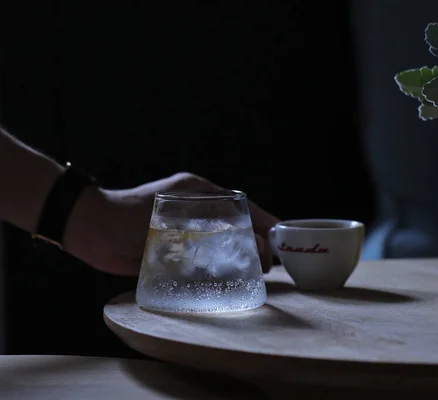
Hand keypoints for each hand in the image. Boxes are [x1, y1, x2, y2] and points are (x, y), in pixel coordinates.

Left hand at [62, 173, 278, 275]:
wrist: (91, 229)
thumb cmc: (129, 212)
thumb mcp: (173, 209)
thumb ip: (205, 216)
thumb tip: (240, 234)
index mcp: (200, 192)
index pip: (242, 204)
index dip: (263, 220)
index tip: (280, 236)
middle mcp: (196, 210)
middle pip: (236, 224)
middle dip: (255, 242)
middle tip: (266, 264)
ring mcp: (186, 229)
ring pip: (223, 241)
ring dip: (239, 255)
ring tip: (254, 273)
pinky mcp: (174, 249)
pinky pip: (203, 257)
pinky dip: (217, 266)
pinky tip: (227, 280)